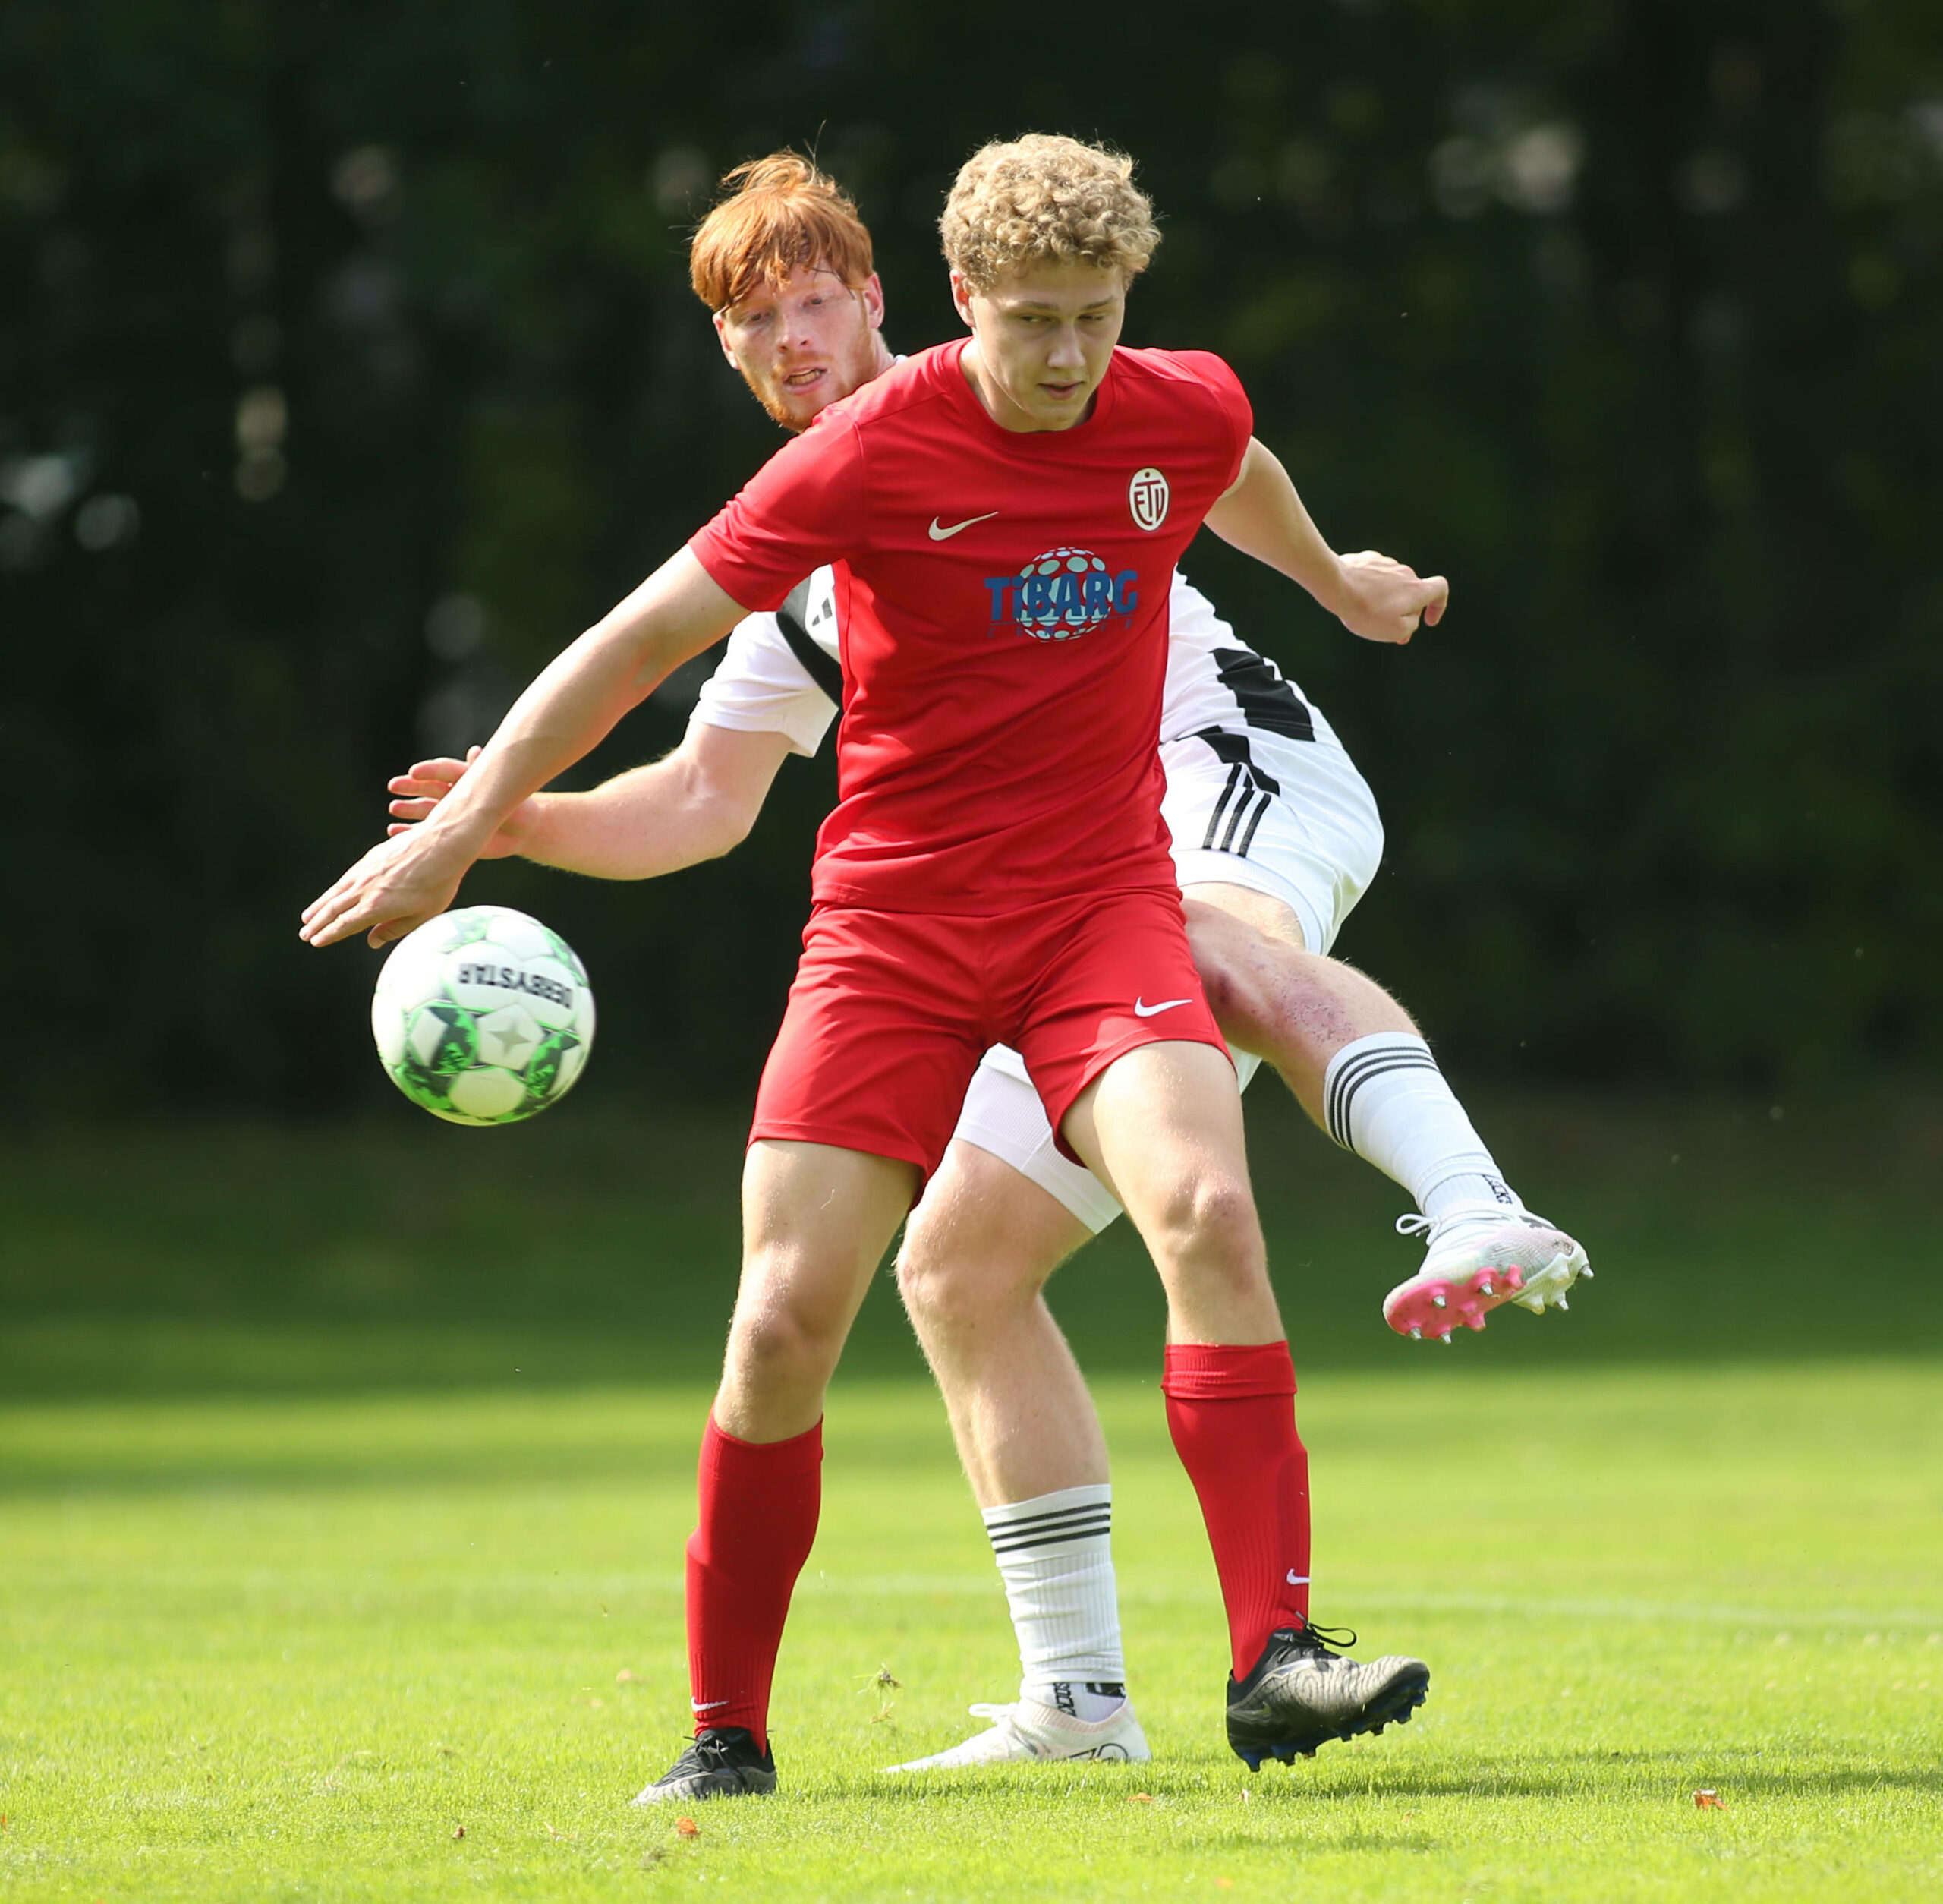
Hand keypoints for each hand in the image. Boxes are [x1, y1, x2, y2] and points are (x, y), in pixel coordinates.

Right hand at [298, 822, 474, 950]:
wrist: (441, 843)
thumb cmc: (439, 881)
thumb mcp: (422, 914)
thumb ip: (395, 929)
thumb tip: (372, 941)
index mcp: (376, 907)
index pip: (345, 925)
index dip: (328, 935)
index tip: (316, 941)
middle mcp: (364, 889)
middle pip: (333, 909)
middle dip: (317, 924)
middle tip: (304, 934)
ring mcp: (364, 871)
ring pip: (335, 892)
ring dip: (319, 906)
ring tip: (307, 916)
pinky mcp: (369, 858)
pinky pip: (345, 878)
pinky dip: (334, 888)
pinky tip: (332, 893)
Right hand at [386, 747, 532, 858]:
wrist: (523, 830)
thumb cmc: (518, 805)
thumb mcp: (505, 788)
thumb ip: (486, 773)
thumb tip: (475, 751)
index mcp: (465, 779)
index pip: (444, 771)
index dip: (429, 771)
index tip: (415, 772)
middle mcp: (453, 794)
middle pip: (429, 788)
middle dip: (411, 787)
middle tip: (394, 785)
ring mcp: (449, 814)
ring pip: (424, 809)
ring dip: (408, 808)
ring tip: (393, 808)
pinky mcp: (449, 834)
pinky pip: (426, 833)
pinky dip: (410, 832)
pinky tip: (394, 831)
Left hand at [1333, 550, 1448, 644]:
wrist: (1336, 586)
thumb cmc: (1367, 610)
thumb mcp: (1396, 631)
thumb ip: (1411, 625)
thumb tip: (1410, 617)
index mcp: (1417, 588)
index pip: (1441, 588)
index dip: (1439, 605)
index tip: (1428, 620)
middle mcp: (1405, 572)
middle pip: (1412, 592)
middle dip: (1404, 612)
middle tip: (1389, 631)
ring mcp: (1385, 564)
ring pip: (1391, 585)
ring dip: (1385, 600)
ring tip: (1366, 614)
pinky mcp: (1366, 560)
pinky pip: (1373, 577)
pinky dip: (1369, 588)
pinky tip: (1355, 598)